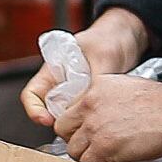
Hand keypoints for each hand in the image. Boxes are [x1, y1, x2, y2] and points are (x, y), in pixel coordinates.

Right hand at [20, 7, 153, 128]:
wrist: (128, 36)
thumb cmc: (109, 38)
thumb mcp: (102, 57)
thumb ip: (94, 80)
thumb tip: (86, 104)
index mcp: (54, 69)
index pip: (32, 94)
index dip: (35, 110)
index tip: (47, 120)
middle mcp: (62, 84)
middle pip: (50, 110)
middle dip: (60, 121)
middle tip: (75, 125)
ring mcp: (76, 94)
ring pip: (69, 116)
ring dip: (77, 120)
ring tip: (92, 120)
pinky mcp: (91, 101)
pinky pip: (86, 115)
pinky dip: (92, 119)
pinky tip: (104, 117)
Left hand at [56, 72, 161, 161]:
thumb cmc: (159, 101)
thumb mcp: (124, 87)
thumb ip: (105, 99)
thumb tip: (101, 114)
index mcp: (94, 88)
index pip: (68, 110)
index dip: (77, 124)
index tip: (84, 130)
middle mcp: (89, 106)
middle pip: (63, 129)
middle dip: (75, 139)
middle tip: (90, 145)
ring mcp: (94, 127)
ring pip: (73, 150)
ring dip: (87, 155)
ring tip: (104, 155)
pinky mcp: (104, 147)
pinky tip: (114, 160)